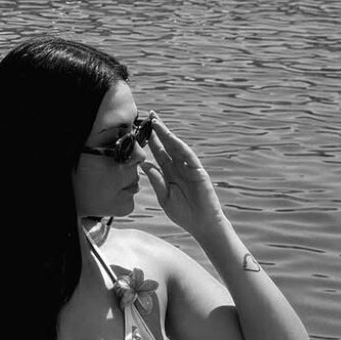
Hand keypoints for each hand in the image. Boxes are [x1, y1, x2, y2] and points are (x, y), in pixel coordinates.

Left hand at [141, 114, 224, 236]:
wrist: (201, 225)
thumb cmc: (183, 213)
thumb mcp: (164, 197)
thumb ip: (156, 180)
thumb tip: (144, 164)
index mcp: (169, 173)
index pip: (158, 153)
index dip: (151, 141)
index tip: (140, 129)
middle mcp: (178, 167)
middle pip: (167, 145)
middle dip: (158, 130)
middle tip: (149, 115)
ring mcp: (189, 167)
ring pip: (176, 147)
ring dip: (167, 134)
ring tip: (156, 122)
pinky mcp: (198, 171)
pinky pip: (188, 156)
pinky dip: (180, 147)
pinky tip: (172, 138)